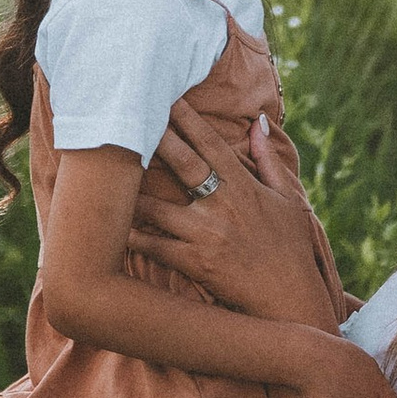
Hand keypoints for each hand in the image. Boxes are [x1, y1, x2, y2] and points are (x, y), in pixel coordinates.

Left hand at [134, 106, 336, 330]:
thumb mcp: (290, 200)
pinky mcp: (195, 263)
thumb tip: (258, 124)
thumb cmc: (291, 248)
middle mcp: (222, 206)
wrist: (291, 299)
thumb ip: (268, 160)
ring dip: (131, 192)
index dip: (187, 119)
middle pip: (182, 163)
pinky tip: (113, 227)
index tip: (167, 98)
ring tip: (105, 175)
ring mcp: (206, 235)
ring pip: (158, 207)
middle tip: (131, 118)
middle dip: (156, 138)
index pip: (211, 144)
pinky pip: (156, 246)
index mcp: (243, 187)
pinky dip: (134, 236)